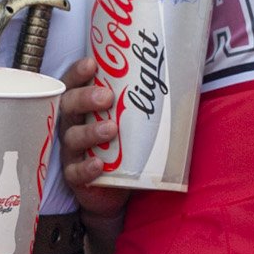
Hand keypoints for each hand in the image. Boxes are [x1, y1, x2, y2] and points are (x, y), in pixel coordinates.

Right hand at [56, 56, 131, 220]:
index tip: (91, 63)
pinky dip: (86, 167)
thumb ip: (144, 103)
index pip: (72, 84)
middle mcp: (72, 125)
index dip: (77, 72)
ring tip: (111, 128)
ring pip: (72, 137)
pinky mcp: (74, 176)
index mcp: (82, 107)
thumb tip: (185, 82)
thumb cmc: (121, 145)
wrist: (114, 189)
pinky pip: (75, 172)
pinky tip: (98, 164)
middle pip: (68, 106)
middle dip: (85, 98)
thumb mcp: (130, 121)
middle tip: (106, 96)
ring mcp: (71, 151)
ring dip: (90, 132)